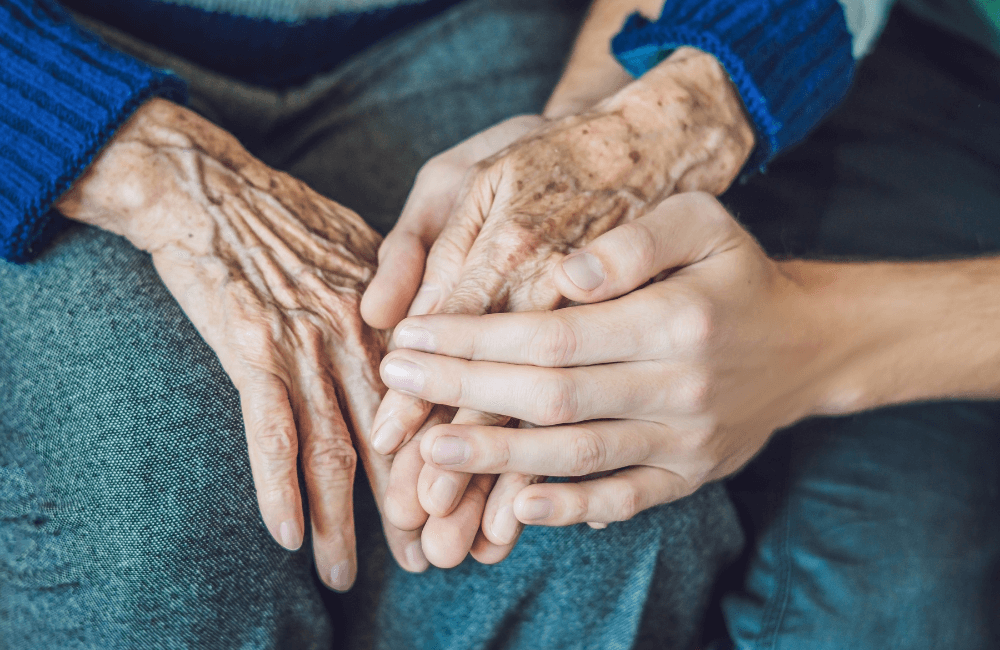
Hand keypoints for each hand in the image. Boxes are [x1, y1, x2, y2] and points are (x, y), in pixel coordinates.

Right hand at [56, 99, 420, 588]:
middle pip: (397, 439)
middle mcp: (362, 335)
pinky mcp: (252, 348)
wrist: (209, 186)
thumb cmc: (286, 216)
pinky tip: (287, 536)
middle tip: (430, 559)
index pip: (434, 404)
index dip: (449, 461)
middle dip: (411, 506)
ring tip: (350, 575)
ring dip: (343, 520)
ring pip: (335, 448)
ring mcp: (308, 343)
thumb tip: (419, 345)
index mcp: (395, 314)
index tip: (463, 506)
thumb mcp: (363, 249)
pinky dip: (278, 488)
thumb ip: (397, 306)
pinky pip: (270, 432)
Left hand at [365, 48, 755, 567]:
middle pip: (550, 398)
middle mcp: (679, 386)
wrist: (809, 344)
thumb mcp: (702, 221)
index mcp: (675, 318)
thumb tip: (562, 275)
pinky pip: (623, 499)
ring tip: (428, 450)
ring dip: (494, 458)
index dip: (474, 340)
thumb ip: (632, 241)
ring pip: (575, 457)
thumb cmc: (738, 272)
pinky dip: (568, 508)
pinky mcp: (689, 475)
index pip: (552, 335)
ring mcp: (685, 440)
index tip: (413, 335)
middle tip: (396, 384)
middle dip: (462, 392)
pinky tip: (514, 504)